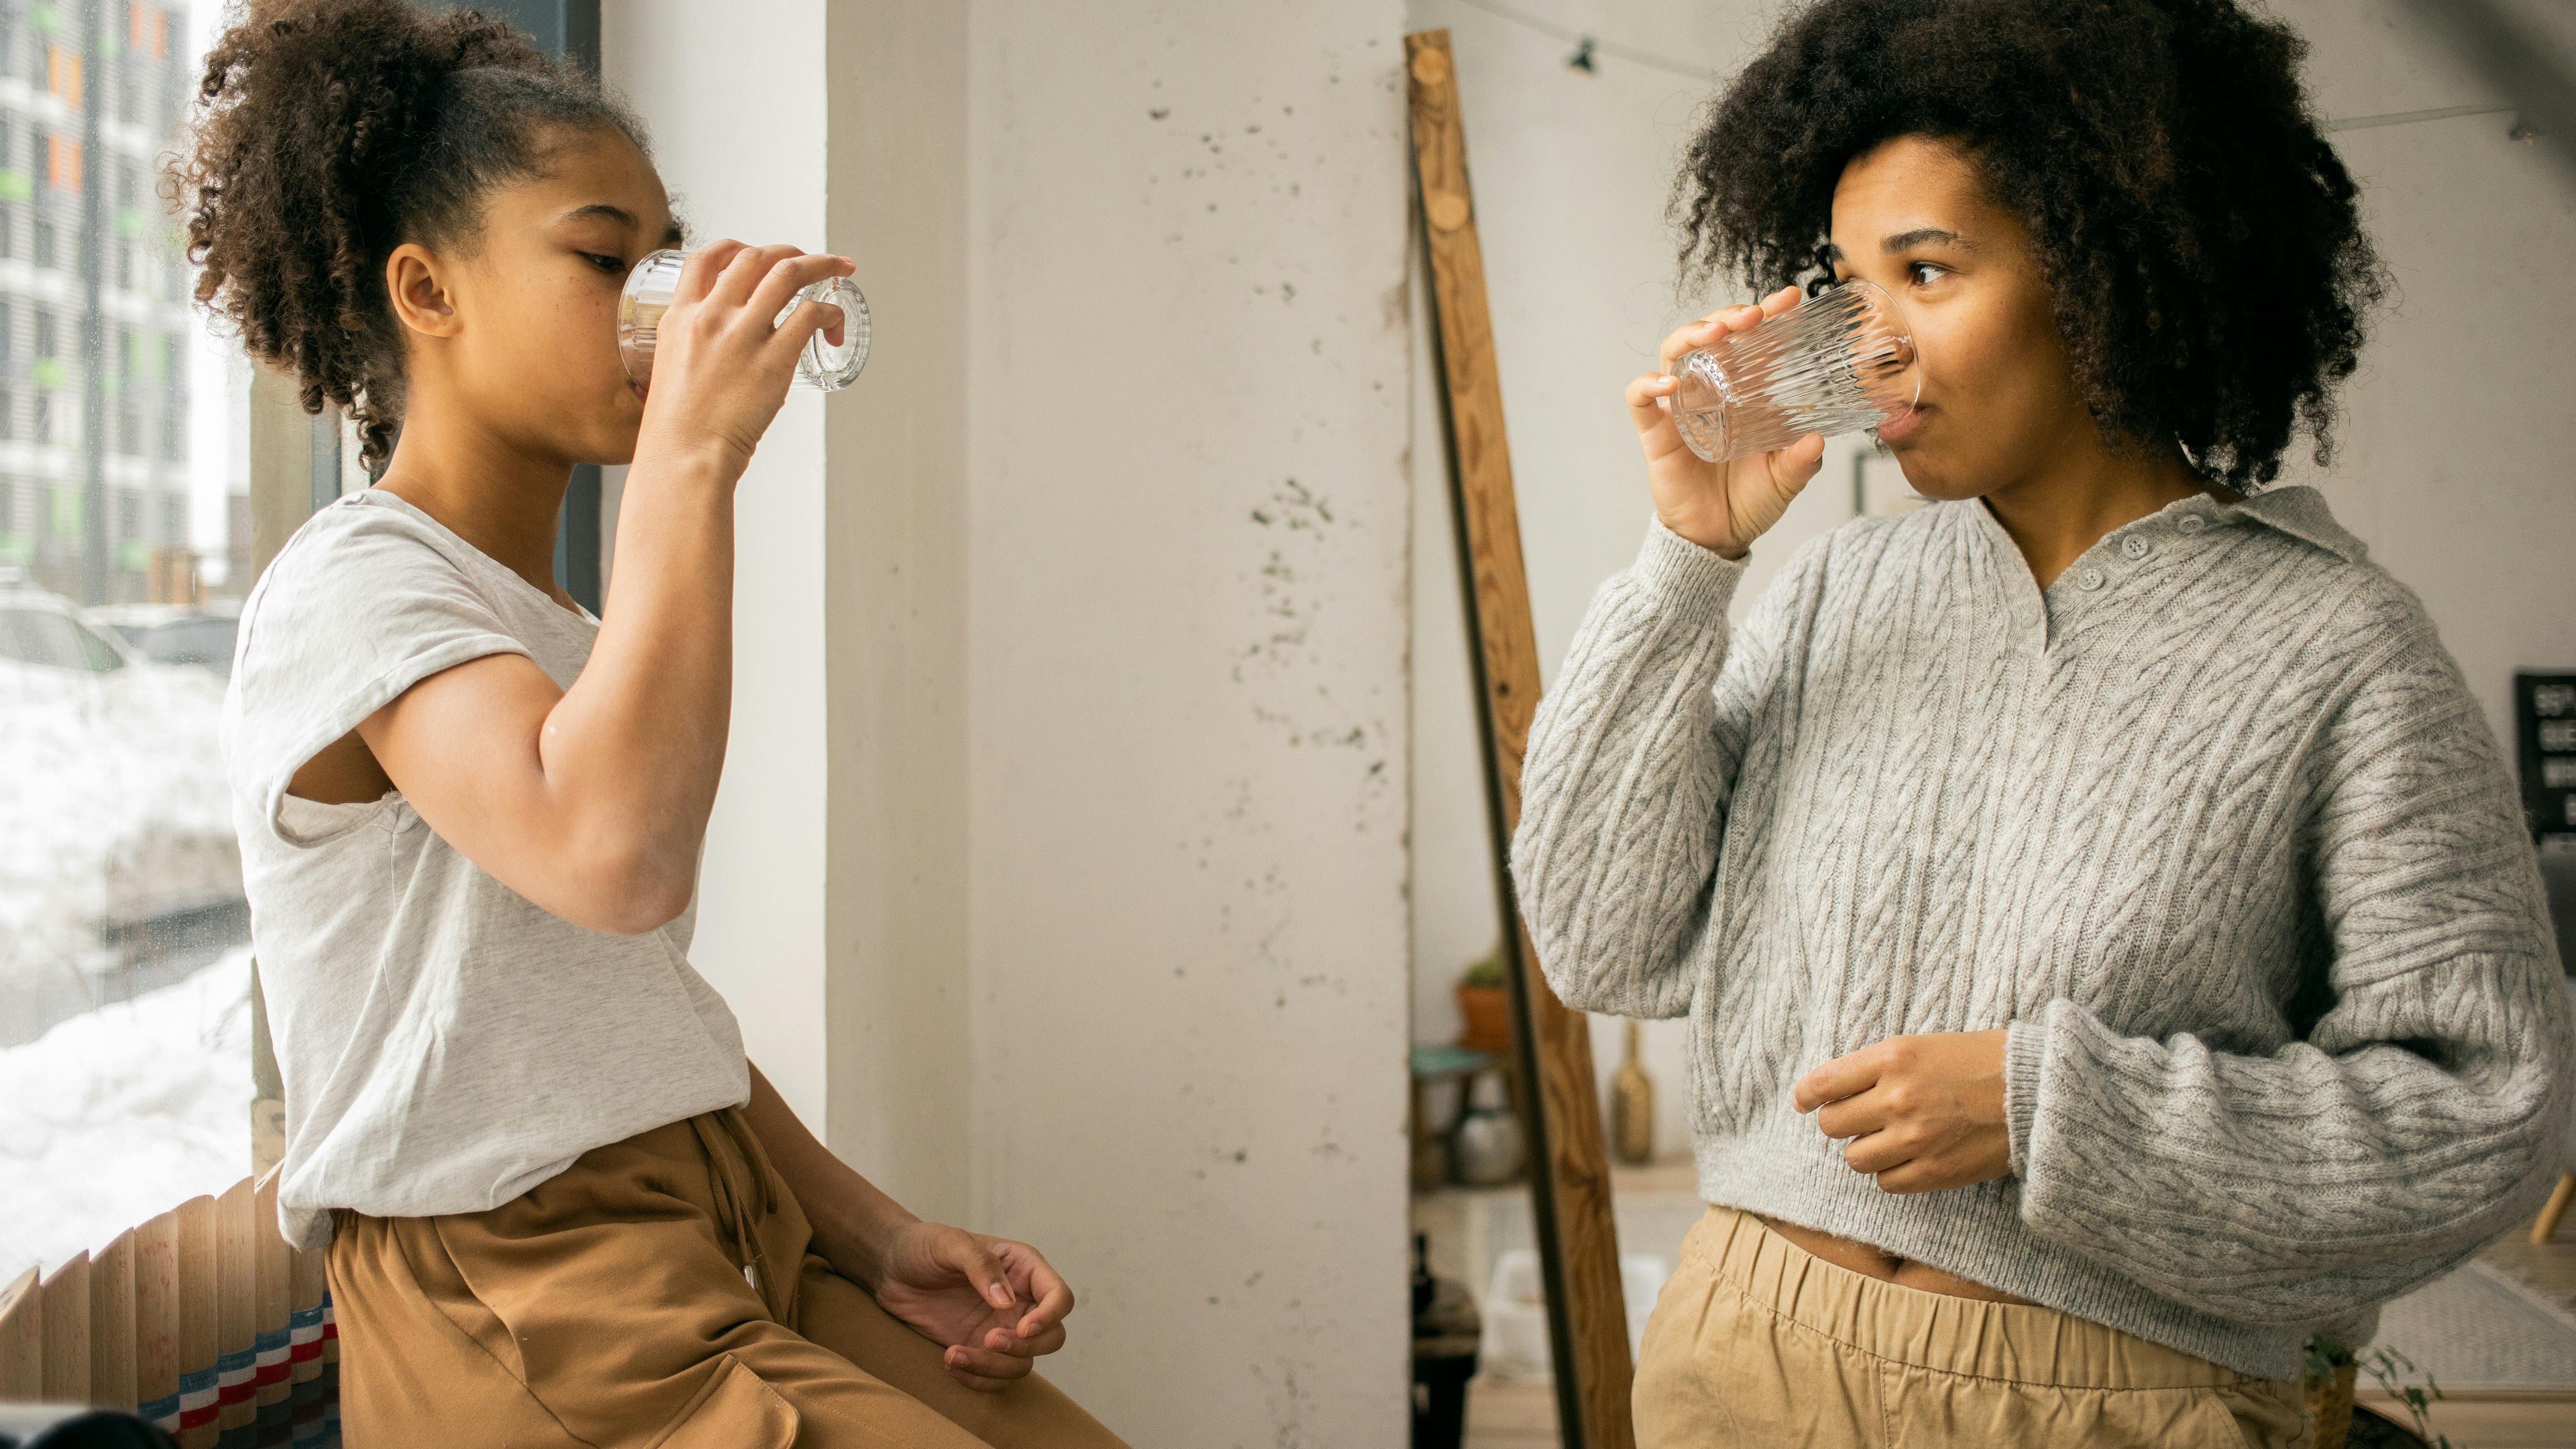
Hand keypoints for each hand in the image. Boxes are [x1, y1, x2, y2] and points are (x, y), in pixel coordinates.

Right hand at [633, 240, 854, 471]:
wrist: (684, 457)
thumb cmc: (678, 429)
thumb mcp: (669, 370)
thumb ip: (690, 350)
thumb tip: (712, 354)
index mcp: (679, 316)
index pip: (705, 258)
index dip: (737, 247)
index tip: (757, 253)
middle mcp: (710, 316)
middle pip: (754, 257)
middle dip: (789, 251)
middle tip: (811, 261)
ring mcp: (743, 335)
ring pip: (788, 273)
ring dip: (821, 264)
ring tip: (840, 269)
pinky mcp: (774, 359)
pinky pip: (810, 315)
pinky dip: (830, 311)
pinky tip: (834, 325)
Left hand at [867, 1221, 1075, 1391]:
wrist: (890, 1268)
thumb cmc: (924, 1246)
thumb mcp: (950, 1244)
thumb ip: (981, 1265)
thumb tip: (1006, 1301)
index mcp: (1023, 1269)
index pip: (1059, 1298)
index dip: (1050, 1317)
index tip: (1022, 1329)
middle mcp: (1020, 1302)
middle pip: (1052, 1338)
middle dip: (1024, 1348)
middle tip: (988, 1341)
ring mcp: (1000, 1329)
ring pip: (1022, 1364)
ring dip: (993, 1368)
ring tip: (954, 1355)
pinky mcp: (978, 1351)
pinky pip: (994, 1377)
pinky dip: (977, 1379)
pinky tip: (949, 1362)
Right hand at [1626, 285, 1827, 557]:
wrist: (1717, 538)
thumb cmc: (1751, 501)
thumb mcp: (1786, 479)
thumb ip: (1801, 461)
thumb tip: (1815, 438)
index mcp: (1745, 393)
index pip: (1753, 343)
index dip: (1768, 316)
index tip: (1789, 299)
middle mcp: (1710, 391)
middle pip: (1710, 337)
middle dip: (1729, 316)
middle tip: (1753, 315)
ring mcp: (1680, 408)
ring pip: (1673, 353)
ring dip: (1691, 334)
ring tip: (1715, 333)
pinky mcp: (1655, 433)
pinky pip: (1641, 399)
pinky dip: (1649, 384)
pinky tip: (1669, 382)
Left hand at [1792, 1030, 2011, 1193]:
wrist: (2035, 1092)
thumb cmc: (1977, 1061)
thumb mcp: (1920, 1046)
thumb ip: (1874, 1068)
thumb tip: (1825, 1091)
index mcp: (1892, 1059)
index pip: (1824, 1083)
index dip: (1806, 1095)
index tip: (1803, 1101)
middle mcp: (1897, 1098)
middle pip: (1832, 1125)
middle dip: (1841, 1122)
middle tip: (1860, 1118)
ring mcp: (1915, 1138)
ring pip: (1855, 1158)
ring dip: (1866, 1149)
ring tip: (1891, 1137)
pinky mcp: (1934, 1171)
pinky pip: (1886, 1183)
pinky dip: (1892, 1173)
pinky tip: (1911, 1157)